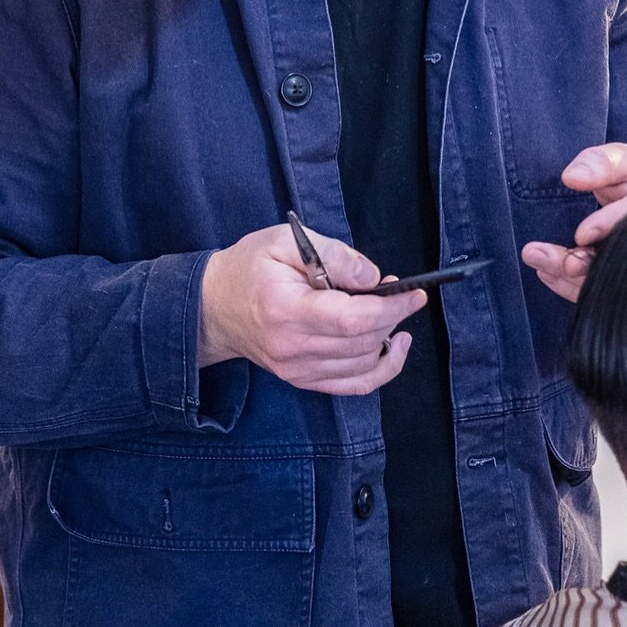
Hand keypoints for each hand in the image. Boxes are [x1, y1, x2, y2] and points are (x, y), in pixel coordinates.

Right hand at [199, 223, 427, 394]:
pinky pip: (353, 385)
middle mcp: (291, 348)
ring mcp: (297, 370)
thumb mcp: (283, 241)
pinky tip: (391, 346)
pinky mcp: (302, 380)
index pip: (350, 320)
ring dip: (388, 339)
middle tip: (400, 292)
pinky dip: (381, 370)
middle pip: (361, 342)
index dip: (390, 308)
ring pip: (362, 365)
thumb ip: (332, 254)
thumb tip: (372, 277)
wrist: (212, 307)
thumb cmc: (248, 268)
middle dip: (392, 317)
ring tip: (392, 312)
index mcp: (285, 310)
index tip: (414, 292)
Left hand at [520, 144, 626, 301]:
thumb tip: (570, 177)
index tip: (581, 234)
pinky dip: (568, 286)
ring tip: (536, 259)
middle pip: (619, 259)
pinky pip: (597, 292)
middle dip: (582, 262)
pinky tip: (545, 273)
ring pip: (606, 282)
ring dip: (567, 276)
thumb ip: (602, 163)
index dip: (608, 225)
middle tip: (544, 257)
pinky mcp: (621, 284)